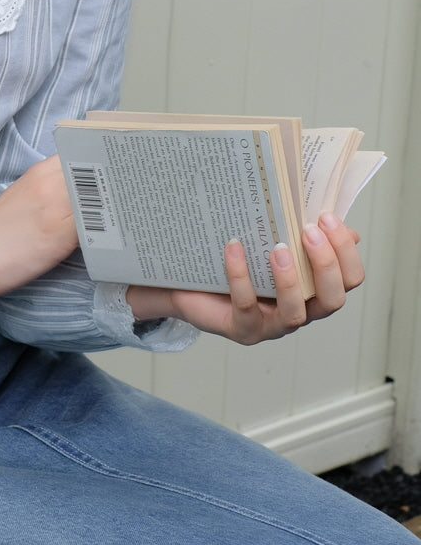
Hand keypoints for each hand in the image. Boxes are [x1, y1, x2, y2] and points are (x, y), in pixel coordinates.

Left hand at [126, 212, 364, 344]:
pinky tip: (234, 247)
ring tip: (277, 248)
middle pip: (332, 300)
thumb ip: (305, 236)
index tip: (326, 217)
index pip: (349, 279)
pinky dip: (241, 276)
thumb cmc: (241, 263)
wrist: (194, 284)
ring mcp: (272, 324)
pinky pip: (246, 306)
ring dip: (290, 280)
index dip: (345, 251)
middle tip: (308, 231)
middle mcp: (300, 310)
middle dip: (326, 265)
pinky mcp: (242, 328)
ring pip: (295, 314)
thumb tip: (341, 223)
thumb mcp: (274, 242)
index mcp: (314, 289)